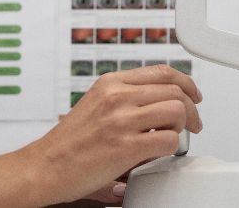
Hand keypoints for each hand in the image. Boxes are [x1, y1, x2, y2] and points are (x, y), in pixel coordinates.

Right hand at [19, 64, 202, 205]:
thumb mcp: (96, 103)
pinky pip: (168, 140)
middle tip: (193, 124)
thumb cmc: (69, 142)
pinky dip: (172, 148)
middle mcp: (117, 96)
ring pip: (177, 111)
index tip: (193, 95)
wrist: (45, 167)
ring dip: (184, 127)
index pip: (162, 72)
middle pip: (175, 91)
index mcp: (111, 82)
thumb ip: (125, 96)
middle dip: (192, 109)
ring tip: (176, 138)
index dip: (186, 83)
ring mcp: (121, 120)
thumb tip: (159, 98)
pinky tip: (162, 152)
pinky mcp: (125, 146)